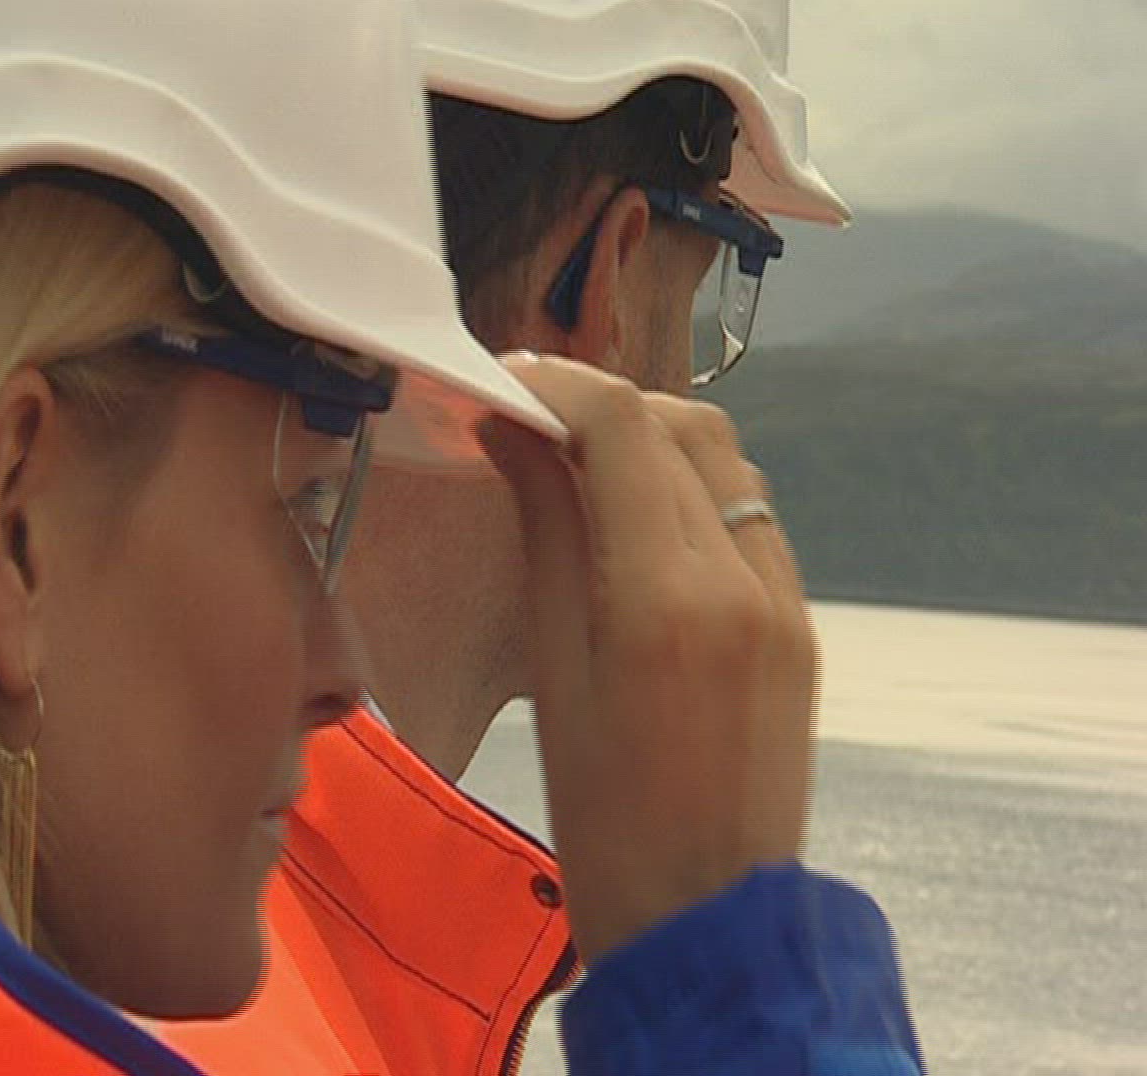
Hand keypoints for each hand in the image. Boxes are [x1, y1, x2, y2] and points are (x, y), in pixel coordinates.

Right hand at [477, 356, 818, 963]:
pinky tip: (639, 518)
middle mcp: (742, 581)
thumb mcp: (554, 674)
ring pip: (724, 461)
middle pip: (680, 427)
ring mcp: (785, 601)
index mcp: (665, 601)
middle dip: (602, 402)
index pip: (620, 430)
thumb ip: (546, 537)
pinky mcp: (800, 623)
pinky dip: (690, 489)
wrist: (710, 918)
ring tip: (579, 461)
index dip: (556, 386)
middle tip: (532, 419)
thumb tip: (514, 437)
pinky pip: (748, 516)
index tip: (503, 384)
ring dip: (652, 438)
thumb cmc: (604, 819)